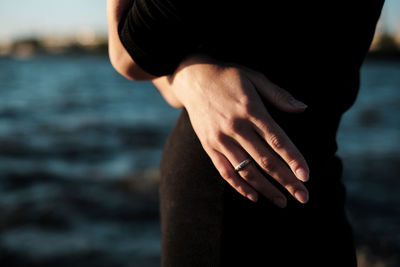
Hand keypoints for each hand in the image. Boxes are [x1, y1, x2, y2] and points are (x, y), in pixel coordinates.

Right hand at [153, 55, 309, 207]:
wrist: (193, 79)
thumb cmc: (229, 77)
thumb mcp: (255, 78)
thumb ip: (278, 95)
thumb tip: (303, 108)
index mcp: (251, 109)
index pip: (277, 140)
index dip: (293, 159)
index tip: (306, 176)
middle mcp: (236, 127)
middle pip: (265, 160)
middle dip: (286, 180)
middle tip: (303, 197)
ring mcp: (220, 139)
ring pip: (246, 170)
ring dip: (266, 189)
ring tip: (282, 202)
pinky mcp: (209, 146)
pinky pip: (225, 171)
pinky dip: (239, 186)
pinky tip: (253, 196)